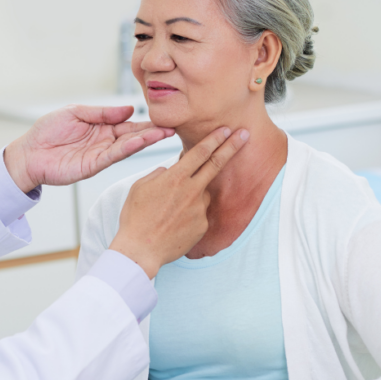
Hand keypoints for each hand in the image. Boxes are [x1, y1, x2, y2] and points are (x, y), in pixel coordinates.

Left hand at [3, 105, 174, 192]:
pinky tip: (140, 142)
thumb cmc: (48, 130)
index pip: (128, 123)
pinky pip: (114, 156)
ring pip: (128, 146)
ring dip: (146, 140)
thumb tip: (129, 109)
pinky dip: (128, 149)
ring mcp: (101, 154)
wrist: (29, 153)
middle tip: (173, 127)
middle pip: (133, 135)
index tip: (163, 115)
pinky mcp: (94, 166)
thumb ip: (102, 112)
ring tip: (164, 133)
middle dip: (153, 131)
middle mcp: (105, 140)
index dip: (144, 120)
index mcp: (102, 126)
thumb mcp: (76, 112)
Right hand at [109, 127, 247, 278]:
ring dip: (193, 195)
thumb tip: (170, 171)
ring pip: (202, 193)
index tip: (226, 129)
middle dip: (232, 146)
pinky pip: (199, 213)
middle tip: (244, 134)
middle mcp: (191, 191)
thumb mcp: (140, 187)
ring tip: (170, 211)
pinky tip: (173, 223)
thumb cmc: (135, 218)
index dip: (215, 138)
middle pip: (216, 164)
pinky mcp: (203, 225)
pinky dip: (189, 214)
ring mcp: (199, 209)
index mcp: (175, 178)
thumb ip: (159, 174)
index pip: (200, 152)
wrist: (140, 250)